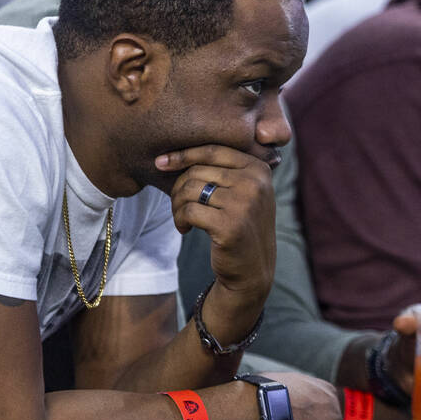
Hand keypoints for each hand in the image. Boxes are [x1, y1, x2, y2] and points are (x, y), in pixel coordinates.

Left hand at [157, 145, 276, 314]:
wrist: (252, 269)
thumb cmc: (241, 226)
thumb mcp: (244, 192)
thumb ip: (225, 169)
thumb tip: (174, 153)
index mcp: (259, 168)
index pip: (213, 150)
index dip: (183, 154)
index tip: (160, 163)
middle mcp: (255, 183)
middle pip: (198, 170)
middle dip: (178, 188)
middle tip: (177, 205)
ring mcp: (244, 204)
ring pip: (190, 189)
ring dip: (177, 205)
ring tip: (180, 217)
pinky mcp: (230, 225)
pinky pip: (189, 211)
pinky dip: (179, 219)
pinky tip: (184, 229)